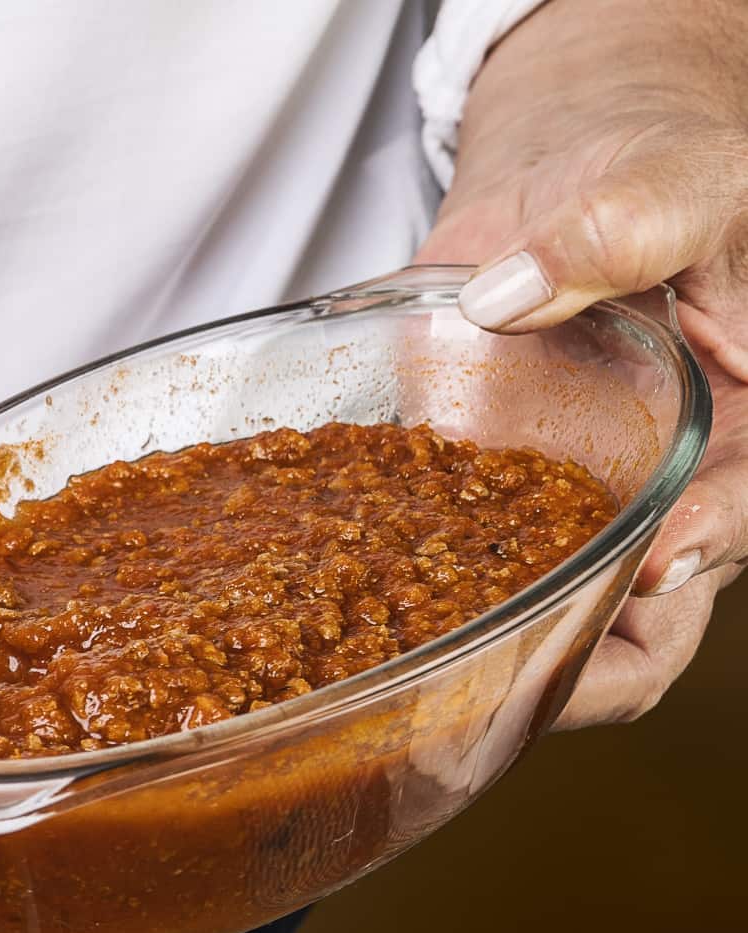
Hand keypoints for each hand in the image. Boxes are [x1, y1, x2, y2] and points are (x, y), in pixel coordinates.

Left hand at [429, 0, 747, 726]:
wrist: (566, 180)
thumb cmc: (652, 180)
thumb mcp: (674, 179)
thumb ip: (627, 223)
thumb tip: (517, 288)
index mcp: (732, 445)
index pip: (729, 531)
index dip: (701, 554)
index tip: (656, 554)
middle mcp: (645, 511)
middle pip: (625, 641)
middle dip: (561, 666)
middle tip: (481, 669)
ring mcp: (552, 526)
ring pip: (519, 637)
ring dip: (456, 658)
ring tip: (384, 661)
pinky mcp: (465, 514)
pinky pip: (424, 582)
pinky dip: (373, 599)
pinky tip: (311, 600)